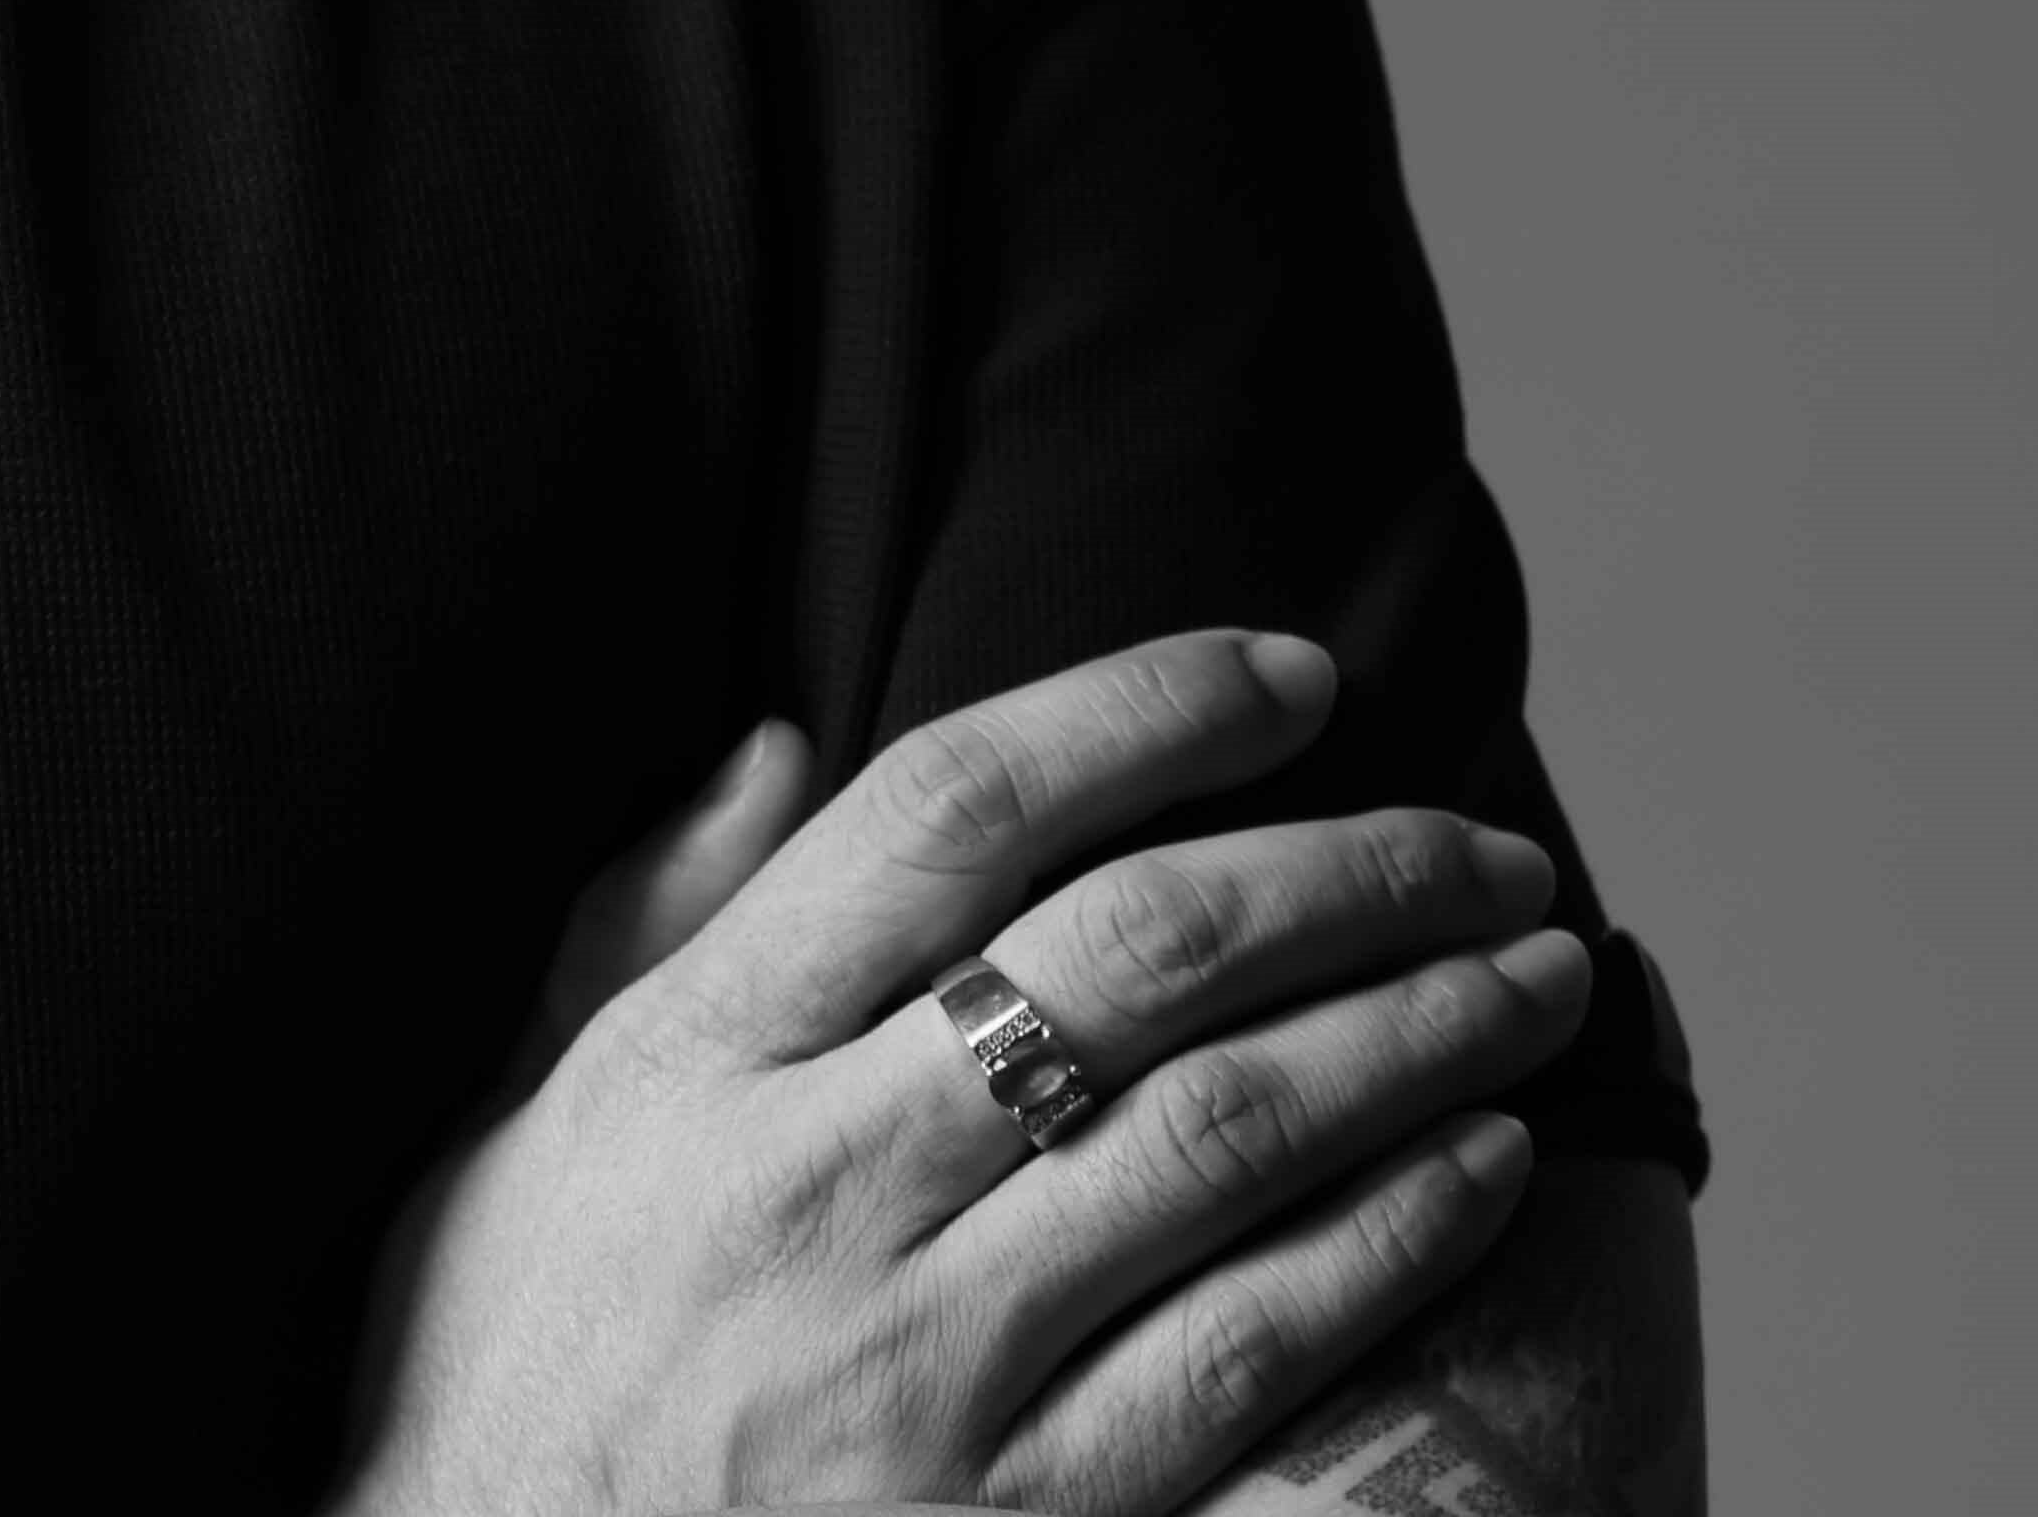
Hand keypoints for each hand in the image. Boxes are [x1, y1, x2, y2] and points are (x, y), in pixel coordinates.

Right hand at [327, 629, 1589, 1516]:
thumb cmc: (504, 1353)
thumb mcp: (523, 1107)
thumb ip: (646, 916)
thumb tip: (777, 738)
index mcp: (696, 1049)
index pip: (951, 809)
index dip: (1139, 712)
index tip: (1290, 673)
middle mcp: (818, 1182)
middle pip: (1130, 956)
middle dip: (1345, 871)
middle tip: (1485, 840)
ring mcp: (927, 1364)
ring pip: (1226, 1139)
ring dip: (1414, 1038)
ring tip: (1533, 976)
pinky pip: (1246, 1350)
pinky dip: (1387, 1241)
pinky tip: (1479, 1166)